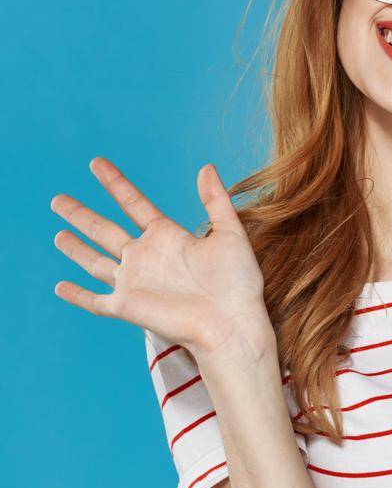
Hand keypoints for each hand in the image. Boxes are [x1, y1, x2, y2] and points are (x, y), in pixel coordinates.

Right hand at [51, 157, 273, 357]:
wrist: (231, 323)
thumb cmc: (237, 283)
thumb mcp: (230, 234)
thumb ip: (216, 201)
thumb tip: (206, 166)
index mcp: (167, 237)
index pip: (133, 204)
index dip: (114, 183)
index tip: (96, 163)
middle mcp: (146, 257)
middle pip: (104, 230)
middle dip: (80, 214)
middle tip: (57, 200)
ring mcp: (134, 282)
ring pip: (94, 262)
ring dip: (75, 249)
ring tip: (58, 235)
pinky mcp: (126, 307)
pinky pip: (94, 300)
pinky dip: (76, 295)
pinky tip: (59, 287)